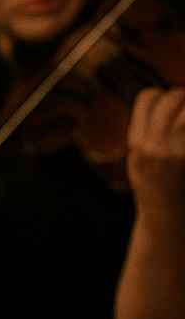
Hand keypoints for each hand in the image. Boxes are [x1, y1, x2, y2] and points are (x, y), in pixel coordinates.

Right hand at [127, 87, 184, 226]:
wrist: (165, 224)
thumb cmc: (157, 194)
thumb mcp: (140, 163)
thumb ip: (148, 138)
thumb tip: (164, 113)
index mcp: (138, 142)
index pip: (148, 98)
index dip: (164, 94)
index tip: (177, 100)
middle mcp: (152, 145)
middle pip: (171, 100)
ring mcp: (170, 154)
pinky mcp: (183, 160)